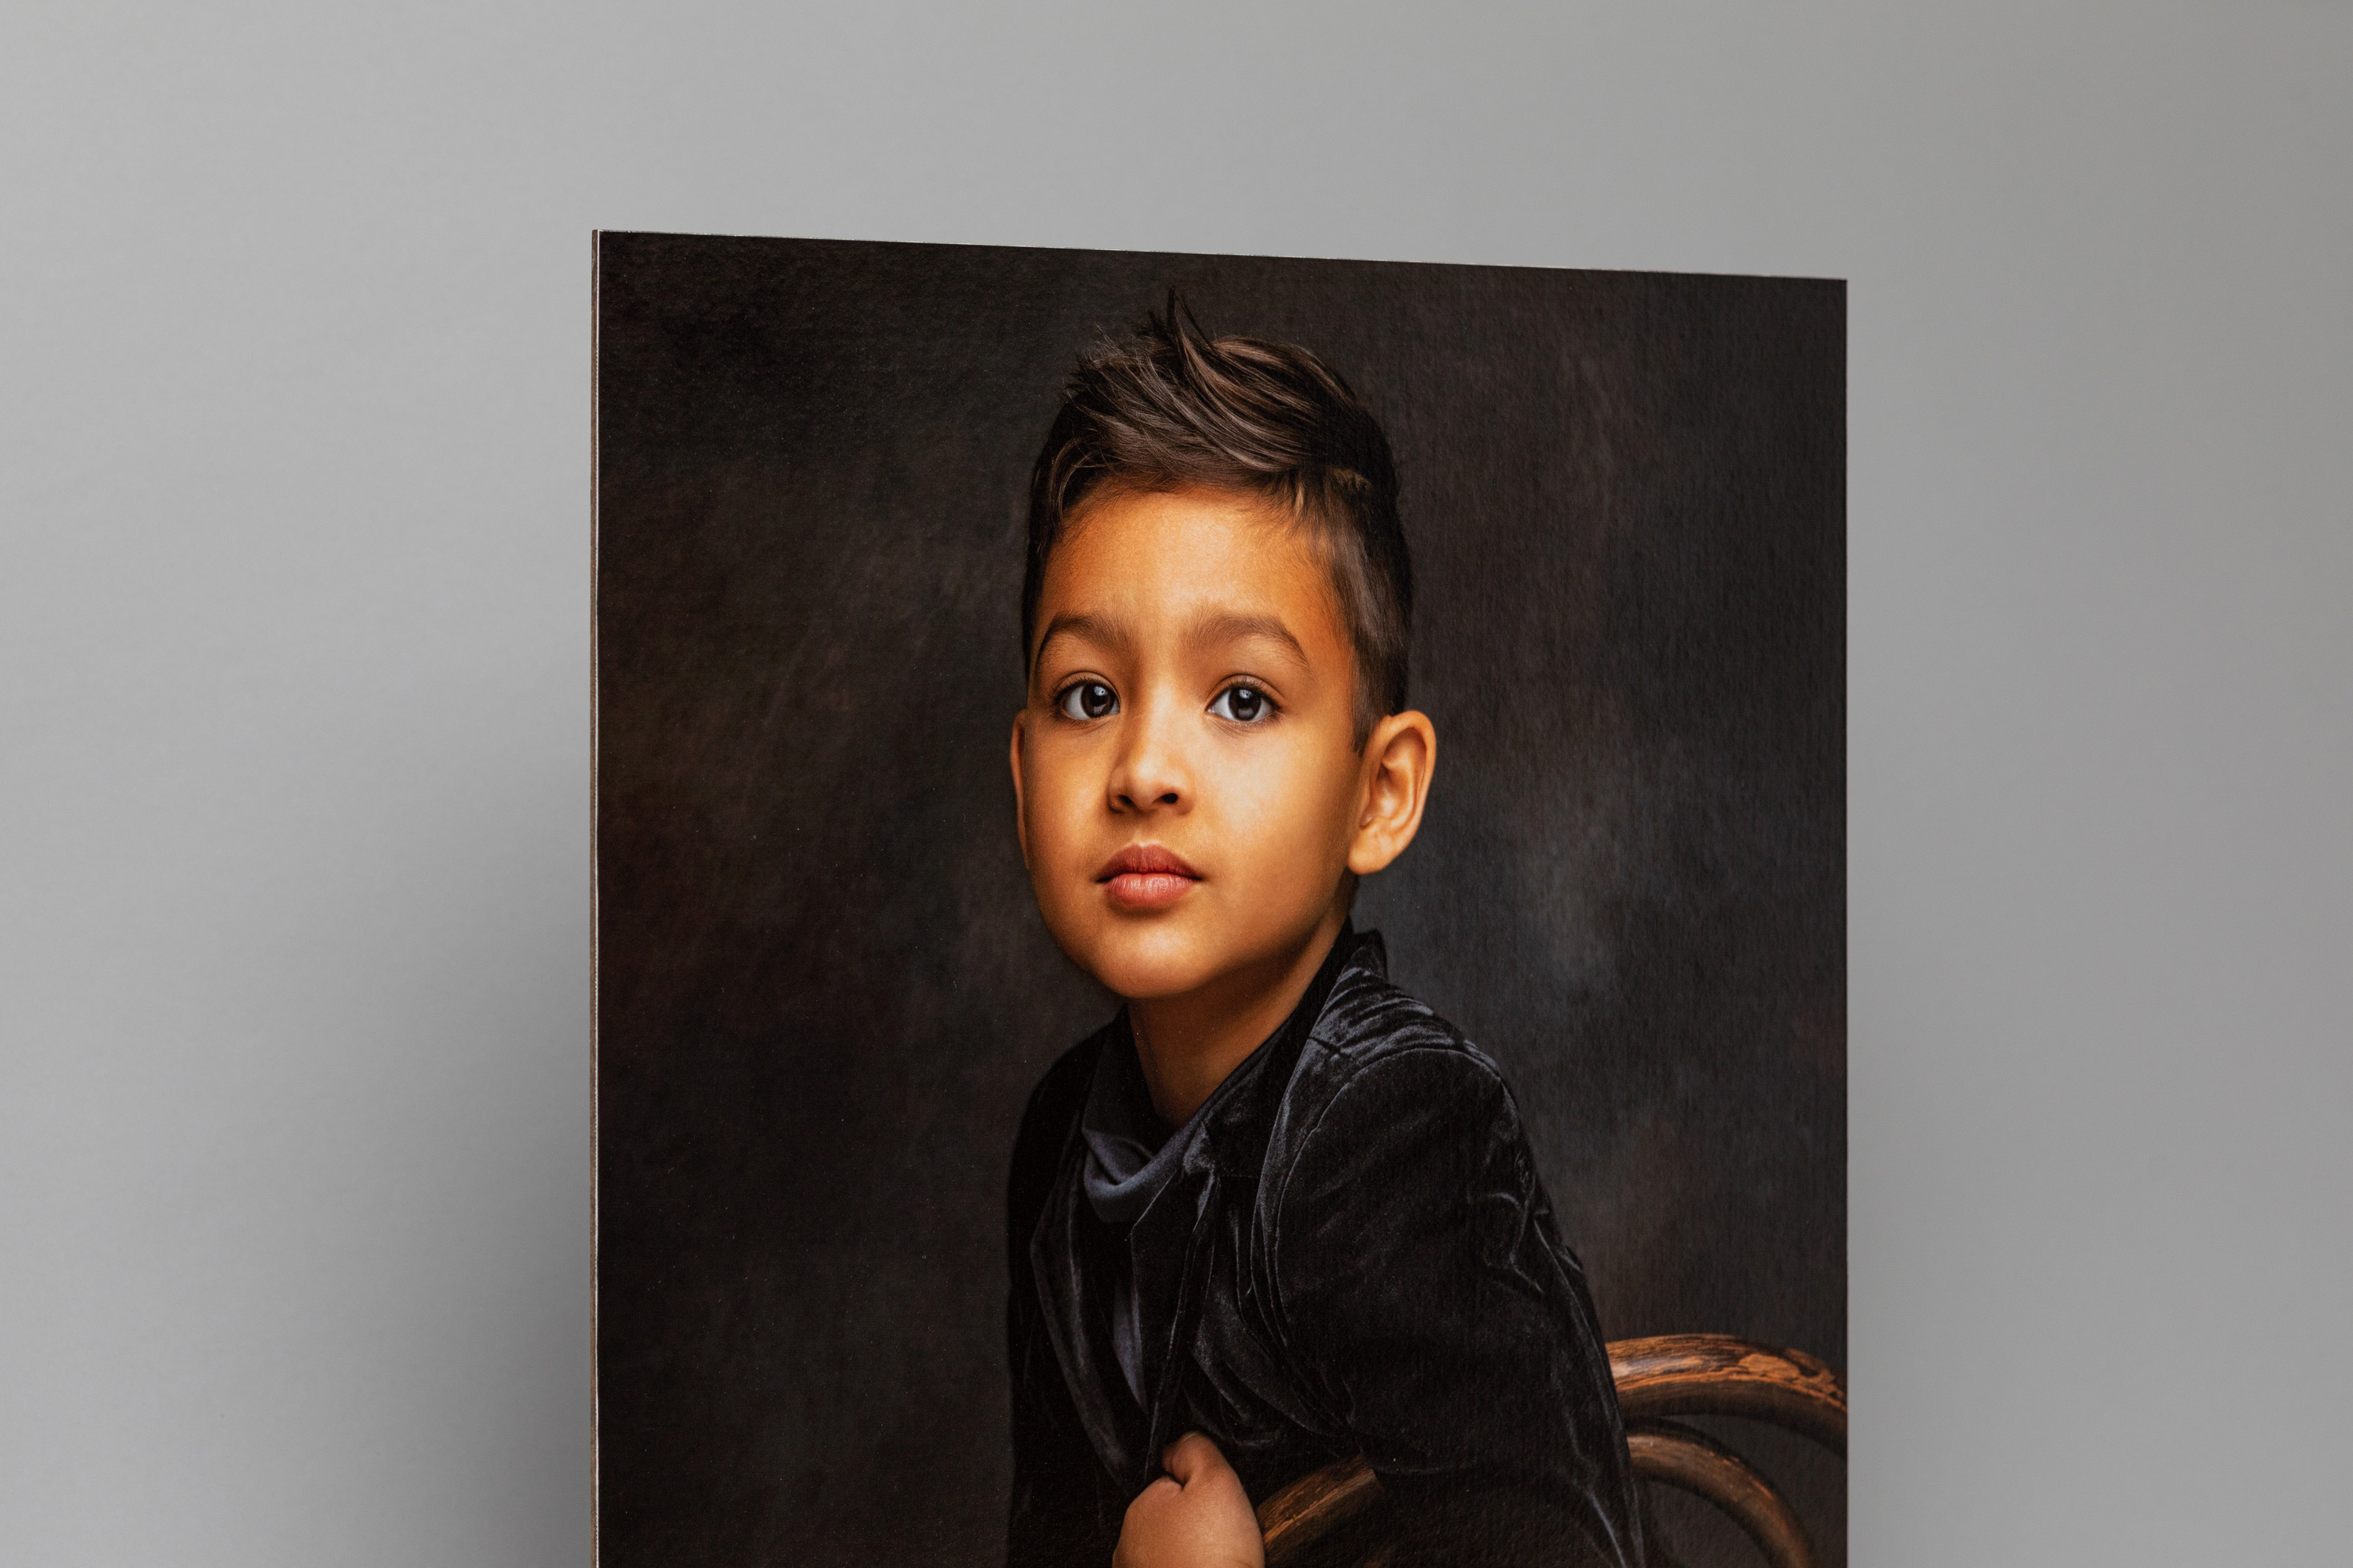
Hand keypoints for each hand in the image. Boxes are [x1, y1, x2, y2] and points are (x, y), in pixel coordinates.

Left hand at [1112, 1431, 1265, 1567]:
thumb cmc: (1219, 1558)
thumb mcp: (1217, 1480)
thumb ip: (1194, 1449)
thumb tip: (1177, 1443)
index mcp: (1140, 1508)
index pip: (1173, 1485)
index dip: (1204, 1493)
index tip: (1220, 1512)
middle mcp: (1129, 1545)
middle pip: (1172, 1522)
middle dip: (1196, 1527)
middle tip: (1222, 1541)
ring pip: (1172, 1554)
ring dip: (1192, 1556)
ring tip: (1217, 1564)